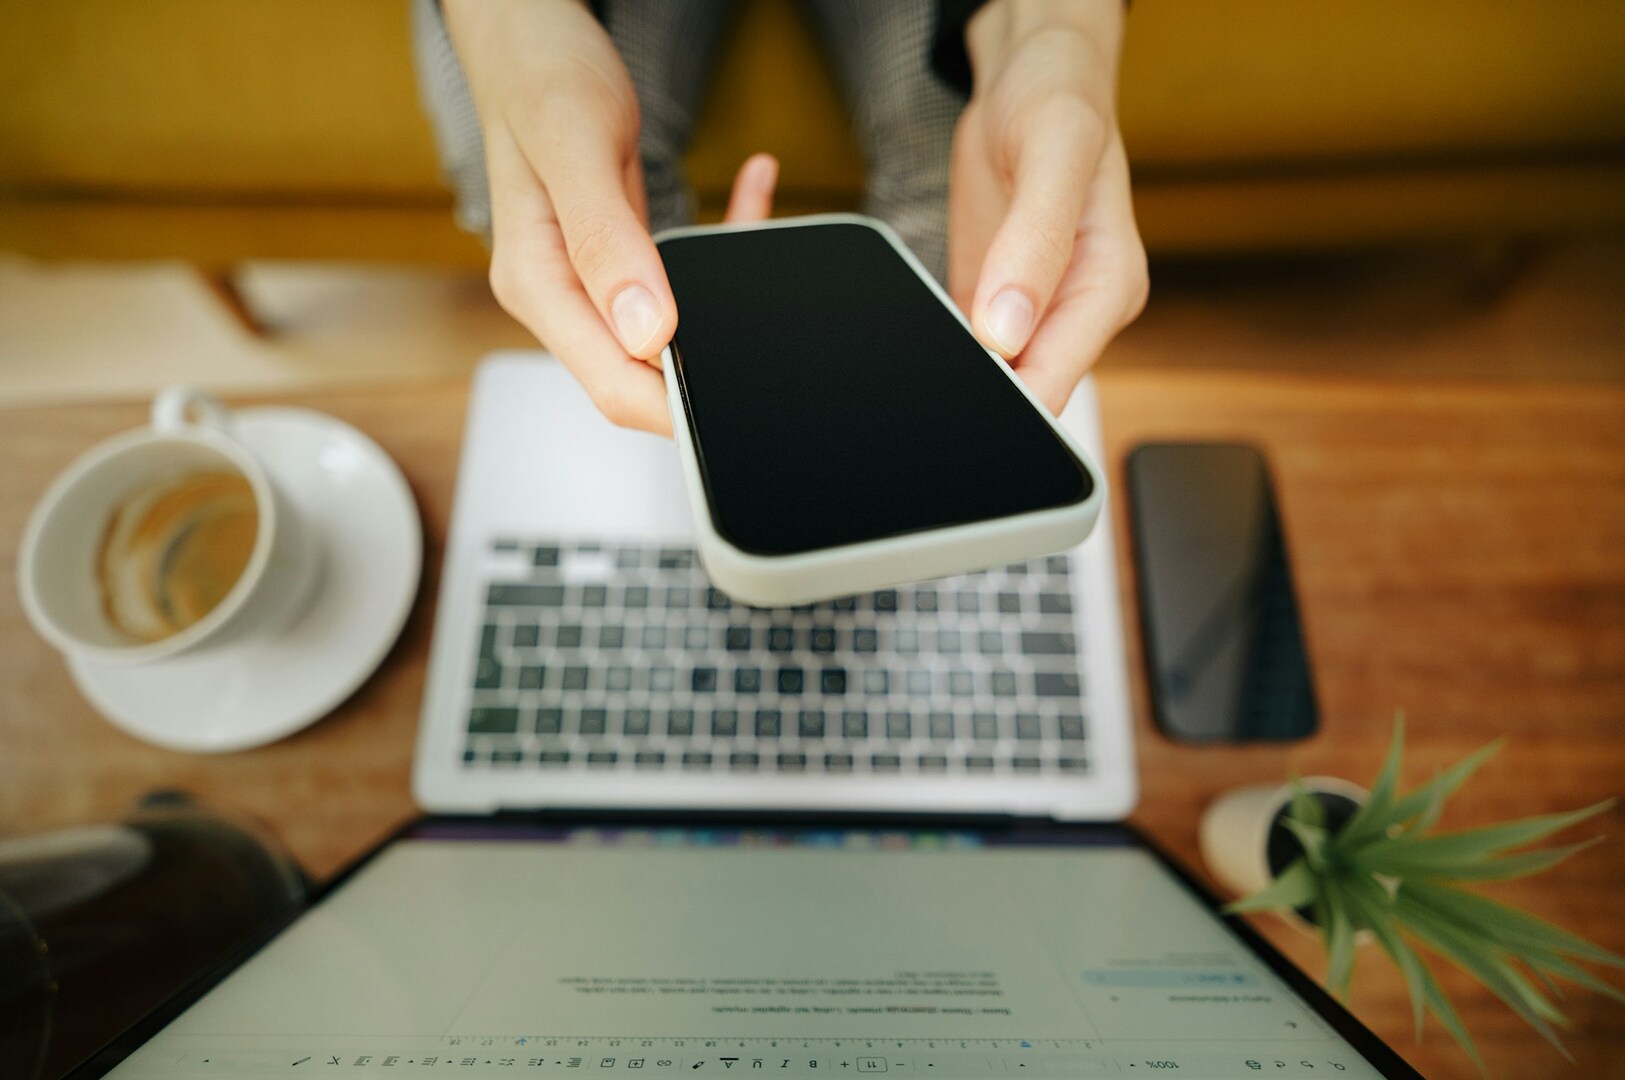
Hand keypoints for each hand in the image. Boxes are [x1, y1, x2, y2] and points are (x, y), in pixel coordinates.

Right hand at [445, 0, 777, 434]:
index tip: (734, 390)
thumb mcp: (575, 145)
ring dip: (720, 312)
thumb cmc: (538, 73)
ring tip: (761, 235)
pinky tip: (753, 190)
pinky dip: (722, 243)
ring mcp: (585, 281)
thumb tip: (645, 330)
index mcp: (537, 281)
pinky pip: (674, 284)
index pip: (613, 384)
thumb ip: (606, 241)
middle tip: (770, 336)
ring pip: (664, 336)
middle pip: (639, 376)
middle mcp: (557, 292)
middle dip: (706, 371)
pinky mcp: (612, 260)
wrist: (526, 34)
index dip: (678, 404)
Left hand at [948, 0, 1147, 413]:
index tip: (964, 396)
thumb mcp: (1054, 152)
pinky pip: (967, 347)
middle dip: (981, 399)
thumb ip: (1034, 242)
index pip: (1058, 379)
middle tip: (928, 388)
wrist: (1031, 76)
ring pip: (994, 377)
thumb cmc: (1058, 99)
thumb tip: (1005, 331)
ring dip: (959, 380)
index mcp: (1108, 285)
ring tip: (920, 368)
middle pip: (1027, 390)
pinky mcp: (995, 302)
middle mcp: (1075, 308)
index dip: (1010, 402)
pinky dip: (944, 351)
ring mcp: (1034, 309)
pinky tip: (920, 346)